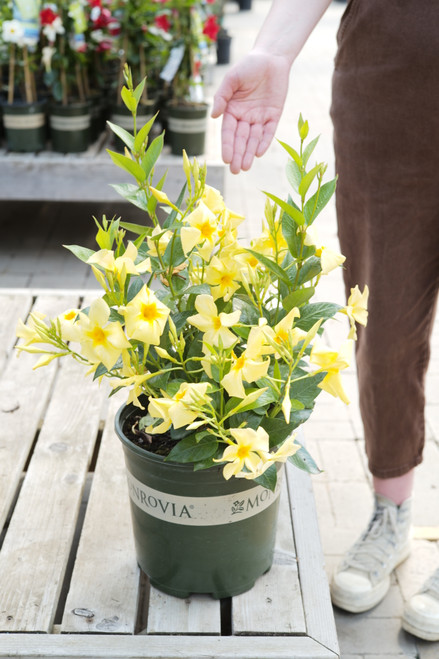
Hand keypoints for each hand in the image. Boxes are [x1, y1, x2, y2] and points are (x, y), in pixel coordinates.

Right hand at [211, 51, 289, 173]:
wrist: (271, 57)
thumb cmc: (248, 66)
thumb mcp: (232, 79)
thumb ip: (222, 96)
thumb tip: (213, 116)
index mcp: (232, 110)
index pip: (228, 132)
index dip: (227, 146)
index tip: (226, 159)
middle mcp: (245, 117)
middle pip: (240, 140)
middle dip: (238, 155)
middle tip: (235, 170)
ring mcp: (259, 118)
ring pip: (253, 139)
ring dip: (249, 153)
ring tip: (245, 167)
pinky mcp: (273, 116)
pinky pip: (268, 132)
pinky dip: (264, 142)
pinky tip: (259, 153)